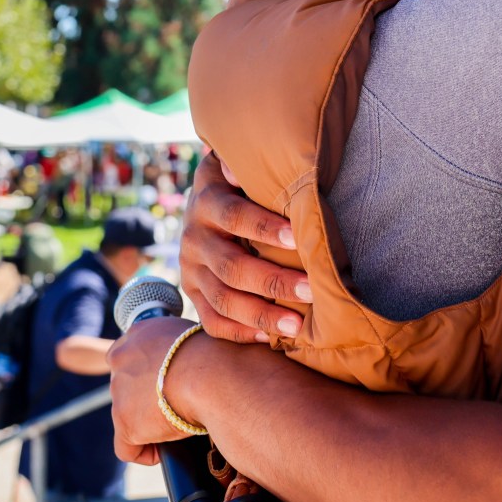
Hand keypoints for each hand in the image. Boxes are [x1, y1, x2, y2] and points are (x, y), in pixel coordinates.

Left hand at [108, 316, 197, 465]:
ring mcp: (119, 389)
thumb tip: (194, 363)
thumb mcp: (196, 340)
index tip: (166, 387)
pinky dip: (143, 452)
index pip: (131, 356)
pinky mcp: (123, 420)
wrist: (212, 374)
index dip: (147, 375)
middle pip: (125, 385)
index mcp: (141, 332)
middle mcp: (122, 357)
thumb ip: (182, 349)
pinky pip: (125, 447)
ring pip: (126, 414)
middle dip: (144, 399)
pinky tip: (164, 452)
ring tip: (175, 429)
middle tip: (172, 408)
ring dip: (147, 423)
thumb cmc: (218, 356)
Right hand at [180, 154, 311, 343]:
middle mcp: (194, 238)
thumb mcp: (235, 165)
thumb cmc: (237, 183)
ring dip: (261, 313)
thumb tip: (240, 167)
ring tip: (297, 325)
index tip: (297, 239)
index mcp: (206, 201)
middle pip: (231, 266)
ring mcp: (190, 270)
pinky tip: (269, 338)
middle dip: (273, 281)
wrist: (201, 208)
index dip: (263, 228)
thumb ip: (239, 163)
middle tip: (311, 290)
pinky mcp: (193, 294)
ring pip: (223, 299)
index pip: (233, 216)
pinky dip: (239, 333)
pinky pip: (212, 322)